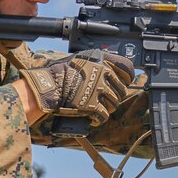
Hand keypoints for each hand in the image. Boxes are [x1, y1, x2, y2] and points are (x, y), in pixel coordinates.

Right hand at [18, 49, 133, 124]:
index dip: (127, 78)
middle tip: (103, 98)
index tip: (123, 82)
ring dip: (106, 108)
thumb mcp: (82, 58)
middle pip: (121, 90)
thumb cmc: (61, 73)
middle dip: (114, 96)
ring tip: (95, 107)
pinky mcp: (94, 105)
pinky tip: (91, 117)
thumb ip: (98, 62)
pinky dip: (98, 119)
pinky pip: (104, 116)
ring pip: (114, 104)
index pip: (128, 69)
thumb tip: (111, 68)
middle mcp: (104, 74)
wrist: (49, 86)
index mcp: (103, 60)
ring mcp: (99, 90)